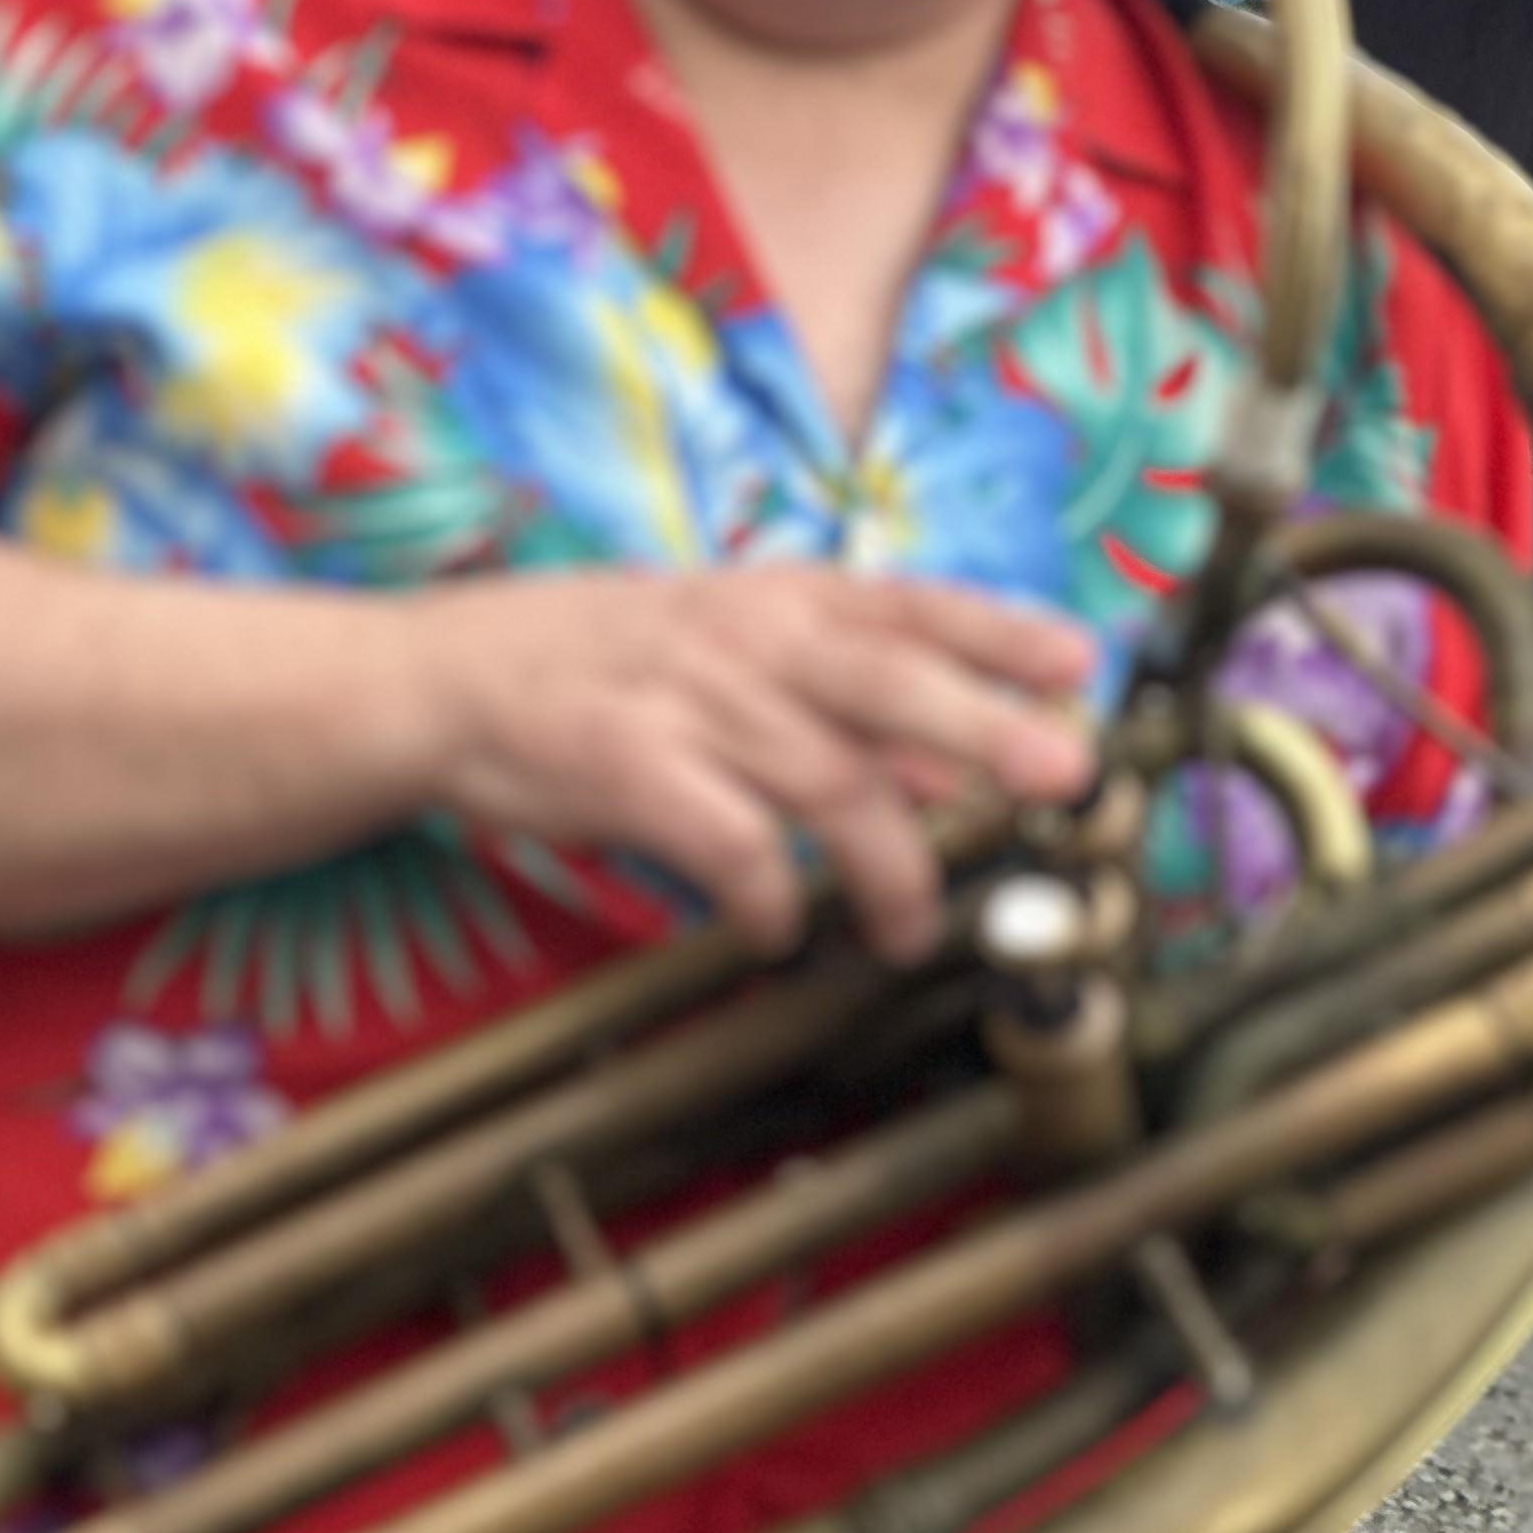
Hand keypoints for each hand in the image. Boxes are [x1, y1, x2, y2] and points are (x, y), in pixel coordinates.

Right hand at [405, 561, 1102, 965]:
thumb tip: (967, 769)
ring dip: (887, 866)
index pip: (915, 602)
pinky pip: (726, 839)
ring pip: (824, 778)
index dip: (1001, 630)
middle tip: (1064, 768)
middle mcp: (751, 638)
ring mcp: (691, 699)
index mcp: (788, 599)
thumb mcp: (742, 650)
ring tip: (912, 930)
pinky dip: (767, 896)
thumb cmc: (618, 664)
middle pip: (889, 679)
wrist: (450, 677)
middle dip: (985, 724)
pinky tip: (776, 933)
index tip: (1083, 660)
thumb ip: (851, 708)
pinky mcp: (626, 764)